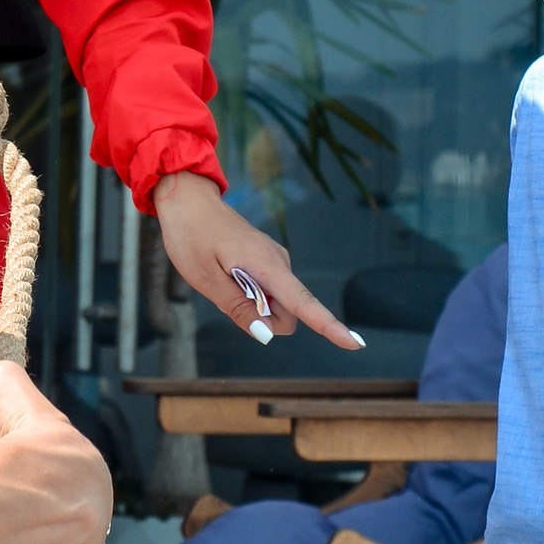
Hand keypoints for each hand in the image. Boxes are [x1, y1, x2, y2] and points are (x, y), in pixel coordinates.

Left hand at [151, 173, 363, 351]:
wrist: (188, 200)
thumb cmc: (192, 237)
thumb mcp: (206, 280)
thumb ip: (238, 308)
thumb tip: (267, 335)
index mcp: (267, 265)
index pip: (304, 304)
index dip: (329, 327)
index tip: (355, 343)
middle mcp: (279, 262)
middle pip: (286, 314)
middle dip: (261, 318)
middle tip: (224, 293)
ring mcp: (275, 260)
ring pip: (275, 304)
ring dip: (252, 305)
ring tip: (223, 277)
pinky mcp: (268, 261)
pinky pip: (267, 291)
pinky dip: (250, 293)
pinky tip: (227, 272)